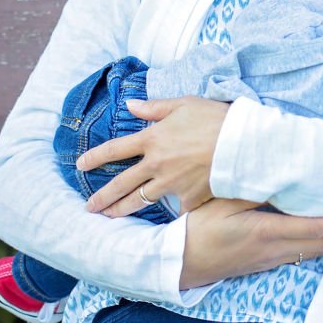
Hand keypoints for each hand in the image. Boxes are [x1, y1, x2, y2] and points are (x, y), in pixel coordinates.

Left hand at [77, 96, 227, 216]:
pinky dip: (172, 211)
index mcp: (152, 139)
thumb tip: (130, 105)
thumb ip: (155, 107)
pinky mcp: (189, 197)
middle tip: (88, 207)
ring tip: (109, 217)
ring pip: (140, 201)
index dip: (94, 157)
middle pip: (121, 183)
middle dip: (102, 196)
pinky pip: (176, 207)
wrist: (242, 143)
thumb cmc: (215, 118)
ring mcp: (172, 183)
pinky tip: (163, 218)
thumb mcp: (184, 104)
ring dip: (122, 210)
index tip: (80, 165)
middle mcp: (156, 164)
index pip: (115, 150)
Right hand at [179, 199, 322, 288]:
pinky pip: (302, 253)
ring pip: (315, 250)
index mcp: (266, 232)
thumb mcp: (222, 203)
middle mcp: (275, 250)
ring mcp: (272, 259)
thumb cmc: (198, 229)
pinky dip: (322, 245)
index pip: (314, 228)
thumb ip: (252, 190)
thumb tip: (281, 177)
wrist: (180, 264)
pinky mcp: (266, 263)